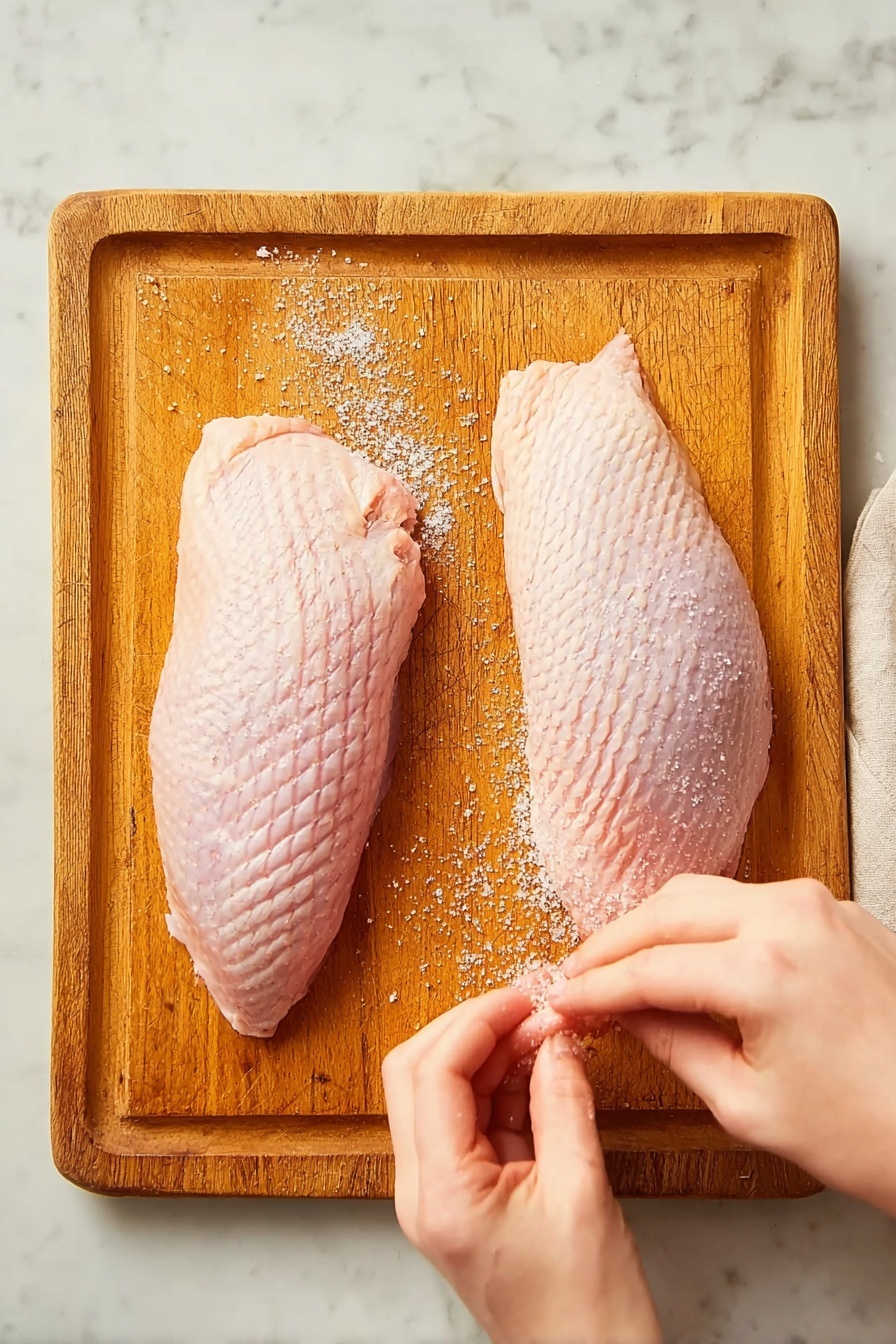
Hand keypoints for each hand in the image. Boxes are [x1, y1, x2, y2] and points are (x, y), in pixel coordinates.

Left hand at [382, 988, 660, 1343]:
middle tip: (532, 1007)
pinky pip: (470, 1118)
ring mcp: (439, 1194)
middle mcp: (423, 1192)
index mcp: (440, 1194)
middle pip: (417, 1074)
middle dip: (473, 1028)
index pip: (431, 1075)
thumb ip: (564, 1101)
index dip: (477, 1021)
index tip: (525, 997)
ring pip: (441, 1091)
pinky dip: (502, 1083)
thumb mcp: (584, 1190)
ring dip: (490, 1052)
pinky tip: (542, 1066)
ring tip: (547, 1031)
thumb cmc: (587, 1307)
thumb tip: (556, 1034)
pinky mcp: (464, 1194)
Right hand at [550, 876, 895, 1213]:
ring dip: (657, 925)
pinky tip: (687, 954)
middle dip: (614, 942)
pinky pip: (753, 900)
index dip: (595, 986)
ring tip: (622, 962)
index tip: (561, 999)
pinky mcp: (839, 910)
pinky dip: (709, 923)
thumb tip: (622, 1013)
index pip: (648, 967)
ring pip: (707, 893)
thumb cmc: (867, 1131)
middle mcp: (791, 917)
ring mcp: (820, 905)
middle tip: (578, 974)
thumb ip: (673, 1044)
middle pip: (668, 910)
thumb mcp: (746, 1104)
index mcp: (764, 969)